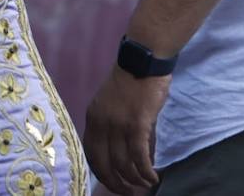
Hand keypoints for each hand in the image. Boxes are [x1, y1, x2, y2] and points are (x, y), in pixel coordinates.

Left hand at [83, 65, 170, 194]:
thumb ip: (114, 124)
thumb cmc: (133, 80)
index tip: (112, 181)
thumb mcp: (113, 102)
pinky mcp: (137, 123)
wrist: (143, 60)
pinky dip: (145, 171)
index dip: (100, 171)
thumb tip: (124, 149)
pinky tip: (153, 177)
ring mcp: (118, 123)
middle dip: (116, 182)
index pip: (90, 151)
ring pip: (123, 162)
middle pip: (104, 162)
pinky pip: (139, 155)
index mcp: (93, 116)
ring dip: (135, 179)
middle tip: (128, 192)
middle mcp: (102, 122)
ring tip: (146, 185)